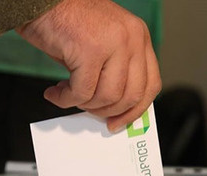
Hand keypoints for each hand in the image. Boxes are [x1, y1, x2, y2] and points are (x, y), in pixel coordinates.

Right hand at [16, 0, 161, 131]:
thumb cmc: (67, 22)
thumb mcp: (102, 45)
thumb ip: (113, 71)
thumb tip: (112, 108)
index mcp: (138, 37)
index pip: (150, 84)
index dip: (135, 110)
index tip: (119, 122)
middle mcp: (131, 38)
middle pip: (130, 95)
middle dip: (106, 111)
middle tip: (87, 111)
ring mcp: (113, 43)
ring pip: (106, 97)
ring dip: (83, 104)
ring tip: (66, 95)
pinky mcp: (90, 50)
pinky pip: (82, 92)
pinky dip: (65, 99)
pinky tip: (55, 92)